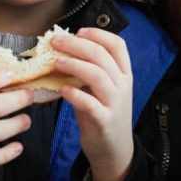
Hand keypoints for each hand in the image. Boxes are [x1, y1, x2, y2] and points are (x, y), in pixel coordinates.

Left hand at [53, 28, 133, 180]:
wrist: (114, 149)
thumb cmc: (103, 113)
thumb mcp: (101, 89)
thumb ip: (90, 71)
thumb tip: (64, 50)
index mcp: (124, 73)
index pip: (117, 44)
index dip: (97, 34)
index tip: (78, 31)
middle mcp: (123, 85)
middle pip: (102, 55)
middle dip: (77, 45)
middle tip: (56, 42)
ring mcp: (115, 103)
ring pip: (98, 75)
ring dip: (74, 65)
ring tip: (56, 62)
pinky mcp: (105, 121)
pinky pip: (90, 103)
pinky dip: (75, 94)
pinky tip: (62, 90)